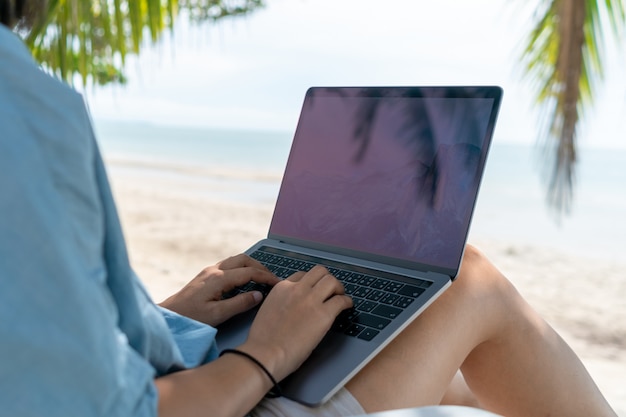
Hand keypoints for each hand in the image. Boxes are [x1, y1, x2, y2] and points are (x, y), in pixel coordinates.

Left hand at [159, 254, 279, 325]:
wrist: (168, 316)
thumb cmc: (190, 318)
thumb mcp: (218, 315)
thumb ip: (240, 304)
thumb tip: (258, 295)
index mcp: (218, 279)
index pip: (250, 272)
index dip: (266, 277)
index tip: (278, 283)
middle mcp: (214, 270)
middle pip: (243, 259)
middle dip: (260, 267)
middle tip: (271, 278)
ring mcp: (208, 271)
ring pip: (235, 260)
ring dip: (250, 265)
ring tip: (261, 277)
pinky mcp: (205, 275)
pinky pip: (228, 265)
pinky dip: (240, 268)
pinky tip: (243, 279)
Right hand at [240, 266, 352, 380]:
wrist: (265, 354)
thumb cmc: (263, 341)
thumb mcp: (268, 311)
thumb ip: (281, 303)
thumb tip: (292, 308)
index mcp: (281, 288)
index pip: (301, 275)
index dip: (311, 283)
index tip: (315, 290)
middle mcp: (297, 289)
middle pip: (319, 272)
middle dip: (327, 280)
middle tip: (331, 291)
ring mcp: (311, 300)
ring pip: (331, 281)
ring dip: (338, 288)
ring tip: (340, 297)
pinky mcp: (324, 314)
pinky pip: (341, 300)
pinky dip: (347, 302)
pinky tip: (347, 306)